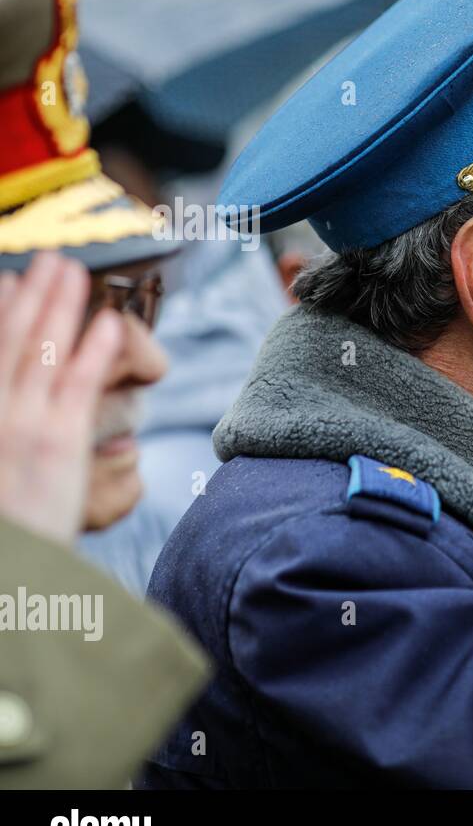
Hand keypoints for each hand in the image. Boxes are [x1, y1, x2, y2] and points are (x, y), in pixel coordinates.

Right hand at [0, 253, 121, 545]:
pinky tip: (110, 323)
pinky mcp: (59, 442)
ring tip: (73, 272)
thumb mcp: (4, 462)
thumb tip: (20, 396)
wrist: (4, 565)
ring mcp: (21, 423)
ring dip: (59, 305)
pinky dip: (95, 350)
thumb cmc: (4, 522)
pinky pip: (79, 384)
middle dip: (32, 296)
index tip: (10, 279)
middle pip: (11, 338)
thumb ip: (10, 426)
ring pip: (42, 350)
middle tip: (50, 259)